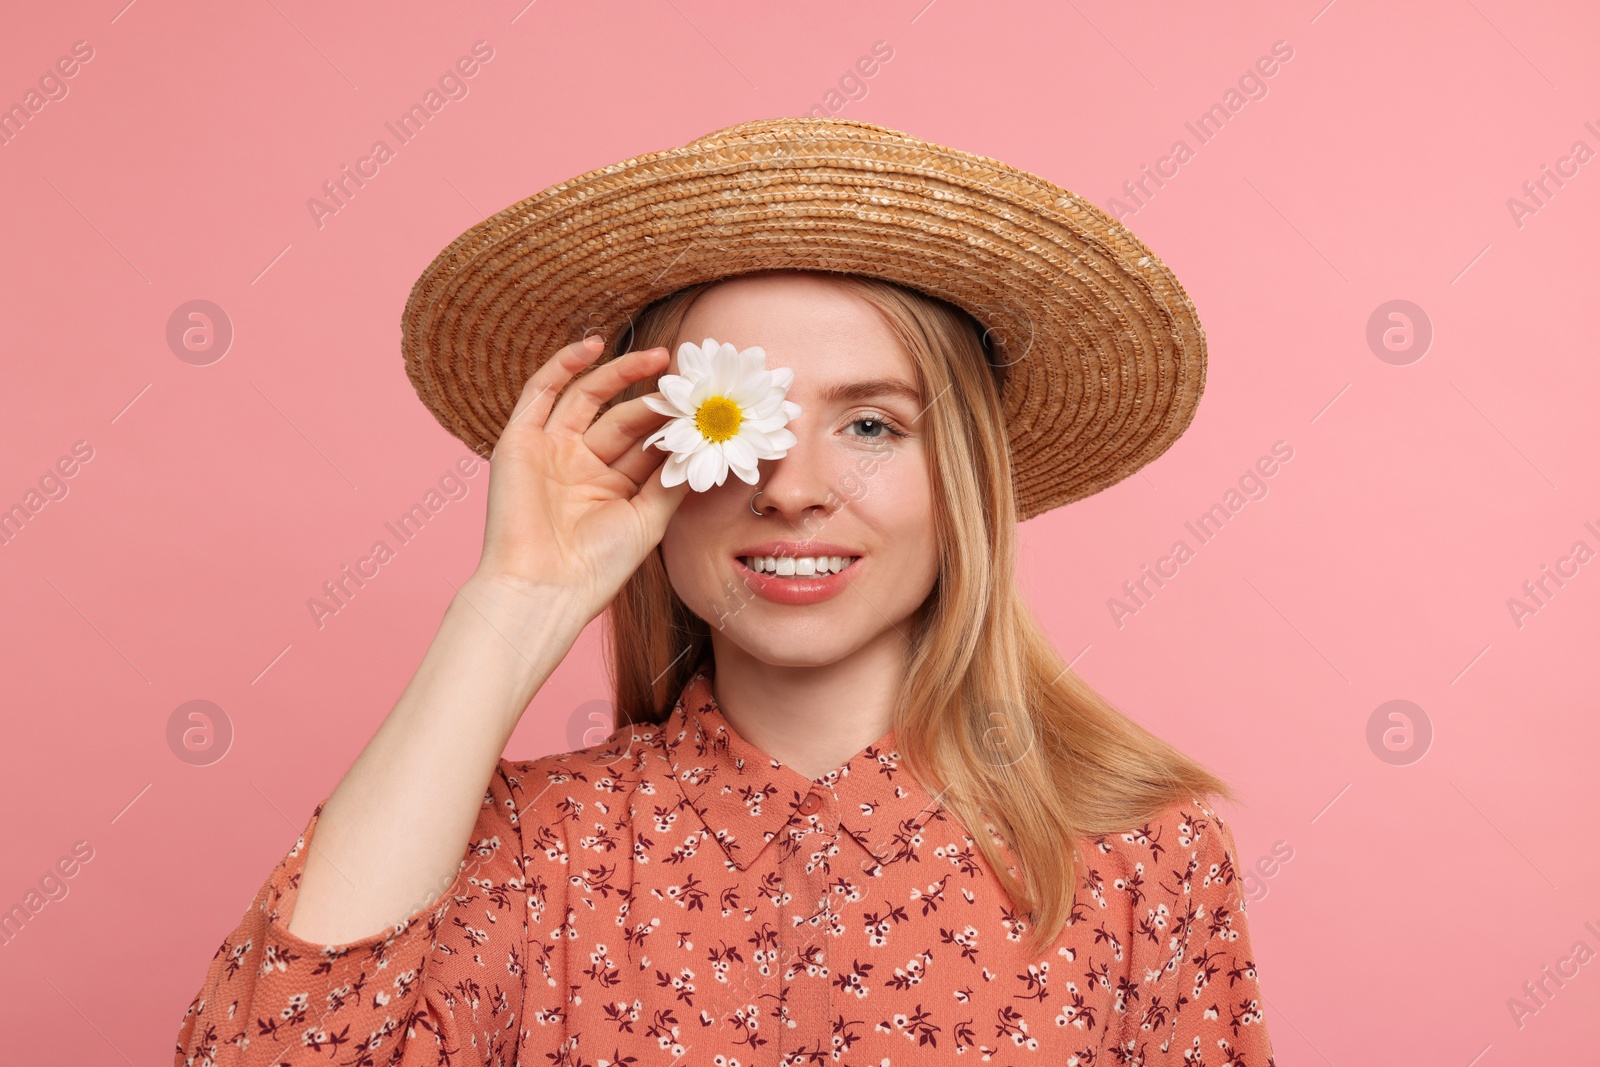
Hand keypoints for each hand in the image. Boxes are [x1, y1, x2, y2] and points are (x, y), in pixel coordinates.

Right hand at [470, 335, 689, 621]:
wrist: (543, 588)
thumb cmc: (597, 566)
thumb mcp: (649, 520)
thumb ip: (672, 479)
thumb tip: (704, 443)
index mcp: (610, 488)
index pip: (646, 444)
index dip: (673, 423)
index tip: (706, 405)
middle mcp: (580, 466)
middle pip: (622, 419)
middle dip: (656, 401)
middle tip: (689, 382)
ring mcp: (549, 451)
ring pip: (587, 398)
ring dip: (620, 373)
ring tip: (661, 359)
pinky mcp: (519, 441)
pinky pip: (540, 392)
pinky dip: (563, 366)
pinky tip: (593, 346)